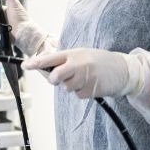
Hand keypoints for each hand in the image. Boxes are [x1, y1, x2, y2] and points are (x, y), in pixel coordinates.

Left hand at [22, 48, 143, 98]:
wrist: (123, 69)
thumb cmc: (99, 61)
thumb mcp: (82, 54)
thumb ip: (65, 60)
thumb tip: (45, 68)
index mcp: (74, 54)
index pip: (51, 58)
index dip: (36, 63)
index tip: (26, 65)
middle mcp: (78, 65)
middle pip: (55, 77)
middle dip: (55, 80)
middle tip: (61, 78)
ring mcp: (85, 78)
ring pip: (66, 88)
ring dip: (71, 86)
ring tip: (83, 78)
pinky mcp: (91, 90)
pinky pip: (77, 95)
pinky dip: (81, 92)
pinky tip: (90, 84)